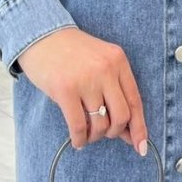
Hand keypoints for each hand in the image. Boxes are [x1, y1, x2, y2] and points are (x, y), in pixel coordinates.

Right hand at [17, 29, 148, 154]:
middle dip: (114, 133)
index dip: (139, 127)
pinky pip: (78, 126)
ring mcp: (86, 80)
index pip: (135, 101)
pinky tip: (77, 140)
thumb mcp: (100, 62)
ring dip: (94, 136)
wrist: (41, 35)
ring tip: (87, 134)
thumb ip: (114, 90)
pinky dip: (79, 139)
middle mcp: (106, 70)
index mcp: (118, 61)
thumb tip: (128, 132)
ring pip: (100, 124)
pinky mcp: (65, 90)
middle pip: (122, 116)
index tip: (141, 147)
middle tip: (103, 134)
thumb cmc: (72, 53)